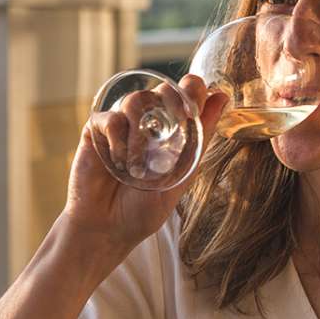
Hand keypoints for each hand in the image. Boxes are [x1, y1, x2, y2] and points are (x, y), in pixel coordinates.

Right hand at [64, 74, 227, 257]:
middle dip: (172, 99)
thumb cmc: (143, 209)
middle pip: (162, 88)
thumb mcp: (181, 175)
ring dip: (141, 133)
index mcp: (171, 133)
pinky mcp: (96, 131)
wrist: (106, 229)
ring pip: (135, 100)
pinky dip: (117, 139)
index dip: (194, 90)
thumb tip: (223, 97)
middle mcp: (147, 125)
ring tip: (138, 167)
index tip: (195, 110)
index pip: (186, 94)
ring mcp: (121, 126)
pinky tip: (118, 164)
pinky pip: (110, 119)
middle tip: (177, 121)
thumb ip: (201, 138)